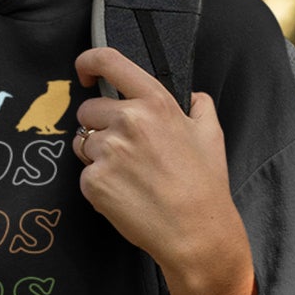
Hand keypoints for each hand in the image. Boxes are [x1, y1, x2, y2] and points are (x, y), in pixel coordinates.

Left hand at [74, 47, 255, 294]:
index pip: (109, 62)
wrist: (196, 233)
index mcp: (155, 102)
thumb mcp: (212, 134)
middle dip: (99, 126)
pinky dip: (98, 185)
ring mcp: (108, 151)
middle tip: (124, 151)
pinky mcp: (94, 181)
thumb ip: (198, 106)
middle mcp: (128, 121)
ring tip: (128, 176)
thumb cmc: (206, 185)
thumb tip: (191, 96)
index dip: (88, 62)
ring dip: (97, 156)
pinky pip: (84, 175)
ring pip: (83, 143)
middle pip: (87, 111)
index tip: (84, 72)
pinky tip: (124, 195)